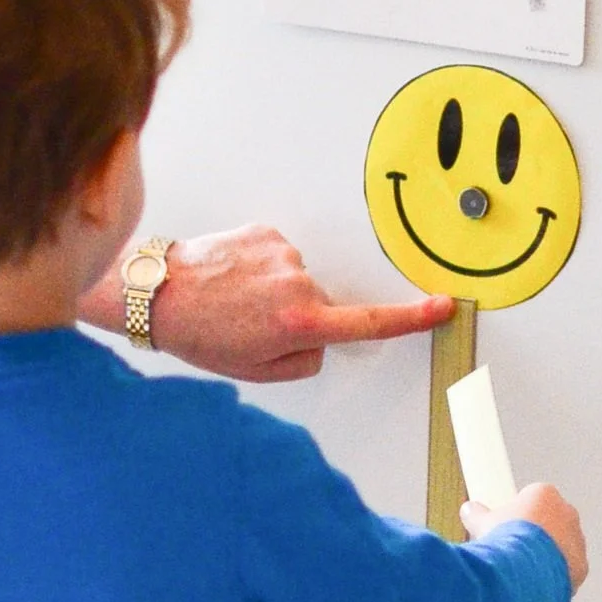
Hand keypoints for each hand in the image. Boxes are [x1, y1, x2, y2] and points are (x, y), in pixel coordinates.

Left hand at [81, 223, 450, 382]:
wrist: (158, 293)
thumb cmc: (202, 336)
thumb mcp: (256, 370)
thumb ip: (303, 359)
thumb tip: (320, 339)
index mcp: (299, 323)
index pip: (369, 323)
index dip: (410, 319)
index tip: (443, 308)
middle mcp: (298, 284)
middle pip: (321, 307)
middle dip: (297, 318)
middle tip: (248, 326)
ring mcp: (283, 252)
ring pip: (298, 281)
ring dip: (273, 292)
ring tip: (233, 301)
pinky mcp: (267, 231)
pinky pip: (279, 257)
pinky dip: (261, 269)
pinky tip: (231, 278)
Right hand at [464, 483, 587, 592]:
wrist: (524, 571)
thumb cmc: (505, 540)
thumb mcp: (481, 523)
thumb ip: (477, 514)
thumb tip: (468, 510)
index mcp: (545, 494)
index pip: (532, 497)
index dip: (516, 512)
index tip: (504, 526)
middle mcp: (567, 513)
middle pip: (550, 520)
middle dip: (534, 532)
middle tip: (511, 548)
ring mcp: (577, 540)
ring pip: (560, 545)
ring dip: (545, 554)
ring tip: (521, 569)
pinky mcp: (581, 566)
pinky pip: (566, 569)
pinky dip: (553, 575)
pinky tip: (534, 583)